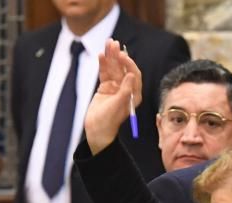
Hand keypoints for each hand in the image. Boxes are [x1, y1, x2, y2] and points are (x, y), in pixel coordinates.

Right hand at [85, 39, 141, 153]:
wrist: (97, 130)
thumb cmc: (109, 121)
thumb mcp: (118, 105)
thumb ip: (124, 90)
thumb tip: (132, 75)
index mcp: (134, 95)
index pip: (134, 75)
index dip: (129, 64)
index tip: (122, 56)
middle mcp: (126, 90)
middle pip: (123, 69)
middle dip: (119, 56)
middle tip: (113, 43)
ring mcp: (115, 88)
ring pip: (113, 69)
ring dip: (110, 56)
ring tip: (107, 43)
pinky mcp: (105, 88)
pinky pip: (105, 73)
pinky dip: (103, 64)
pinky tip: (101, 55)